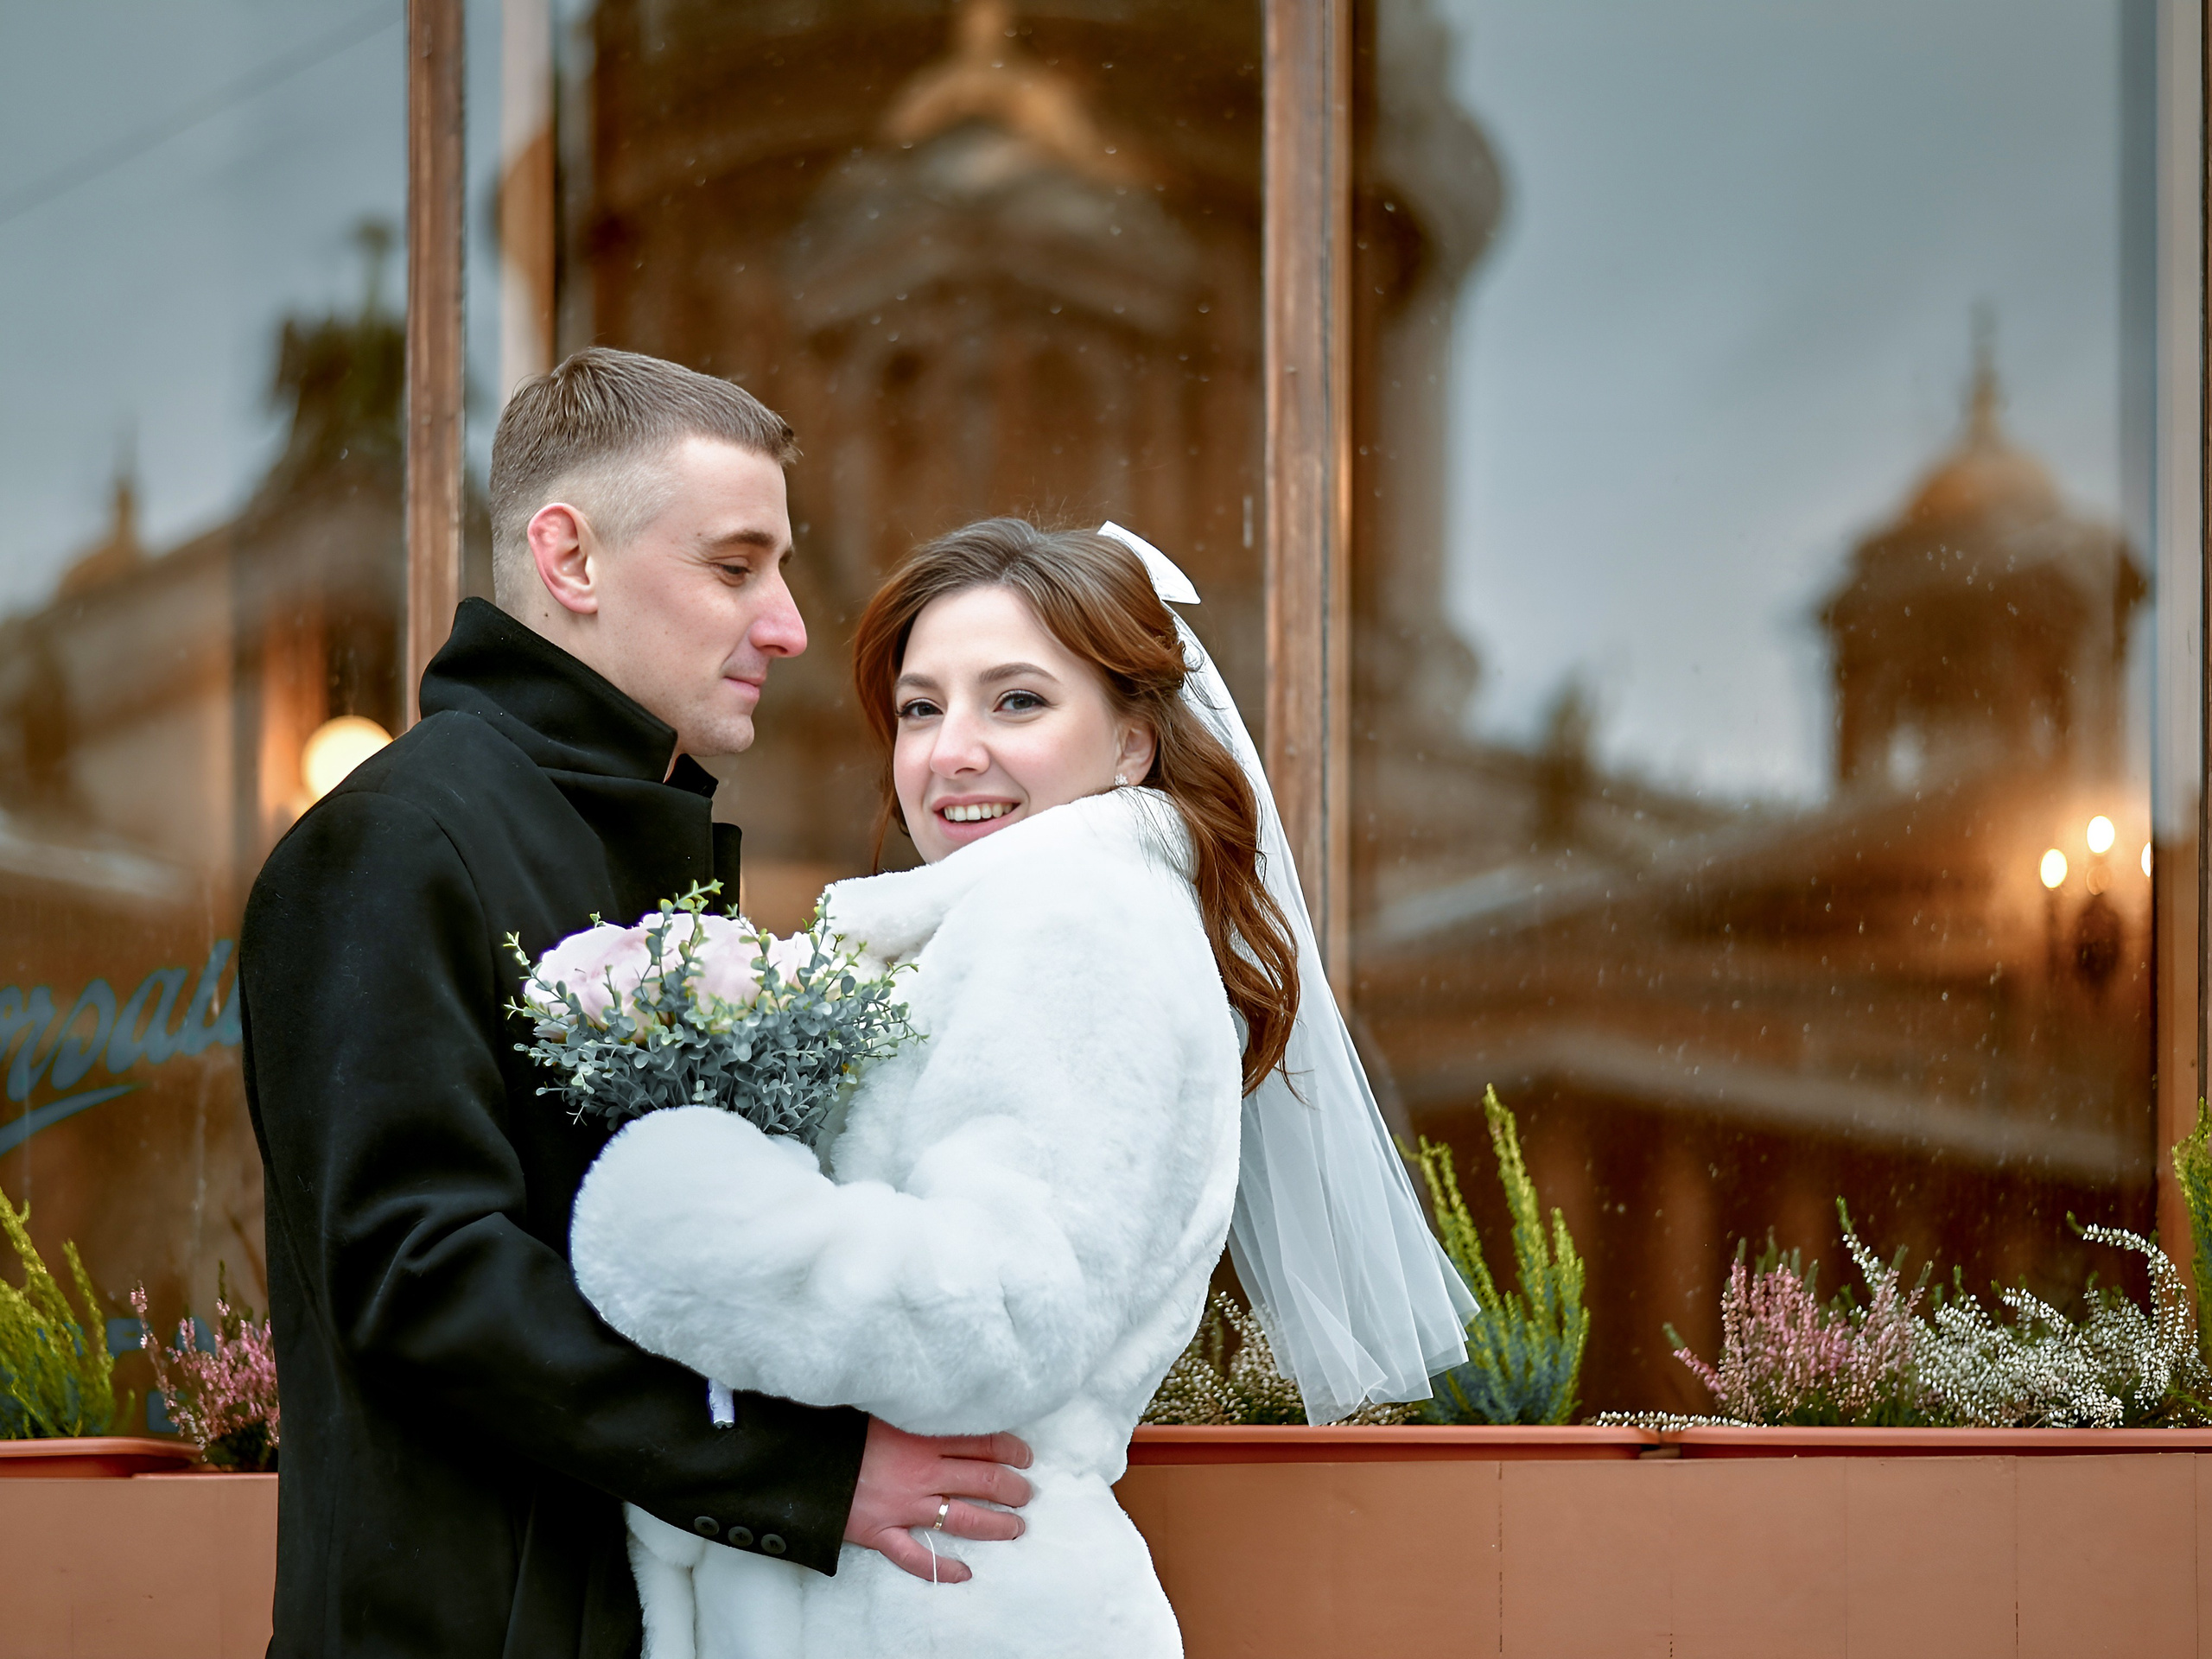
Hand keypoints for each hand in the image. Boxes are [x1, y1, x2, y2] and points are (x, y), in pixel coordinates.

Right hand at [843, 1417, 1032, 1583]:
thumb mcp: (878, 1408)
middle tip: (1026, 1493)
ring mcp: (902, 1507)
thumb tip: (933, 1401)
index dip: (1009, 1450)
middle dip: (1011, 1488)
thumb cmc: (834, 1427)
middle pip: (981, 1481)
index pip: (980, 1443)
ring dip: (994, 1525)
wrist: (794, 1459)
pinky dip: (941, 1568)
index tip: (1024, 1455)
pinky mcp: (880, 1533)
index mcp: (921, 1439)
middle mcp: (920, 1474)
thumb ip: (910, 1412)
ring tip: (1015, 1528)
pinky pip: (915, 1558)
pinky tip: (965, 1573)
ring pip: (960, 1519)